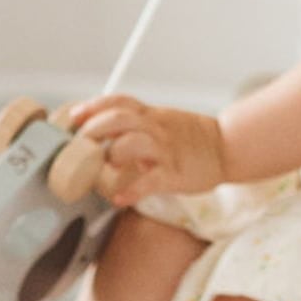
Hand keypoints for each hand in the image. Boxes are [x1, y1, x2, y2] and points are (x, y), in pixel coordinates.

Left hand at [65, 95, 226, 206]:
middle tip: (79, 143)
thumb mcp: (160, 121)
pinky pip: (151, 180)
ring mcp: (165, 150)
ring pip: (134, 143)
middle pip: (120, 118)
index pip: (119, 101)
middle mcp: (155, 128)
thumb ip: (133, 123)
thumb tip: (98, 128)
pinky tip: (119, 199)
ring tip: (105, 164)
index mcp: (150, 115)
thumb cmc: (190, 138)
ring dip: (114, 152)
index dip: (94, 106)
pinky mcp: (174, 173)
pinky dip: (132, 190)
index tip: (72, 116)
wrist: (228, 147)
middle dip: (94, 128)